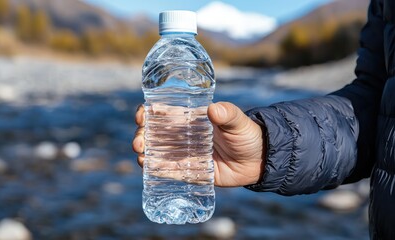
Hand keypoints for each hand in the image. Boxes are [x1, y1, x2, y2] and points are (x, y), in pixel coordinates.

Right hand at [132, 102, 265, 186]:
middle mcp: (183, 136)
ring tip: (141, 156)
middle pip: (154, 134)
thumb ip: (228, 114)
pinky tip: (148, 168)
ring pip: (157, 152)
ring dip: (145, 153)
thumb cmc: (248, 135)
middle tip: (140, 142)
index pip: (162, 113)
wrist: (259, 161)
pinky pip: (169, 171)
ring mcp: (185, 154)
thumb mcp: (238, 122)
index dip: (147, 112)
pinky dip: (156, 170)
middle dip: (142, 136)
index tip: (141, 115)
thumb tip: (213, 109)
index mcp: (190, 119)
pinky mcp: (190, 171)